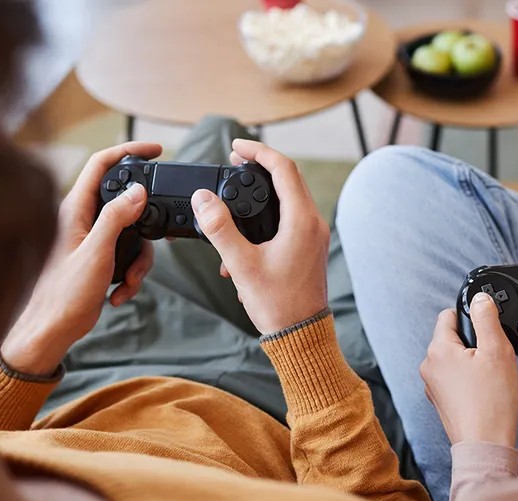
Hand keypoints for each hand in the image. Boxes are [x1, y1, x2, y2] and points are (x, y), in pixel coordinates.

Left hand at [0, 142, 161, 375]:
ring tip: (128, 282)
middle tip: (157, 235)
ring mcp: (90, 238)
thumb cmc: (63, 295)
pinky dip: (130, 274)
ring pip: (131, 233)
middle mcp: (82, 219)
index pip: (103, 165)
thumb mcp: (96, 253)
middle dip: (145, 226)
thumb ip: (116, 218)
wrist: (51, 330)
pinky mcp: (97, 257)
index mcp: (75, 209)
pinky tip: (118, 293)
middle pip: (125, 202)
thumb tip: (137, 191)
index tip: (156, 150)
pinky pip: (126, 254)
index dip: (129, 151)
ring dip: (138, 260)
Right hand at [192, 139, 328, 333]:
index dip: (258, 151)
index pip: (283, 169)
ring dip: (262, 194)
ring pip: (289, 199)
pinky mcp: (309, 248)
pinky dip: (267, 217)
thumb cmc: (277, 304)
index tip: (236, 146)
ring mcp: (314, 236)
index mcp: (302, 221)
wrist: (301, 336)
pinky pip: (290, 220)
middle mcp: (314, 223)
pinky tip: (242, 239)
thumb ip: (220, 228)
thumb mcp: (241, 264)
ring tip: (233, 197)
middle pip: (289, 179)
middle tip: (234, 163)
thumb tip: (203, 199)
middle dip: (260, 168)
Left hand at [420, 294, 517, 446]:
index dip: (471, 317)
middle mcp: (428, 365)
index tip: (486, 330)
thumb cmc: (492, 402)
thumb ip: (486, 319)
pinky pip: (454, 377)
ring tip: (489, 377)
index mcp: (438, 349)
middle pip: (451, 337)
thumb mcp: (497, 350)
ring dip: (471, 361)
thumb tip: (479, 298)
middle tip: (492, 358)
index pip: (448, 315)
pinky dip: (468, 379)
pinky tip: (483, 391)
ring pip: (454, 358)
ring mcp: (432, 384)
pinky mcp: (440, 399)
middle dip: (473, 342)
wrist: (486, 445)